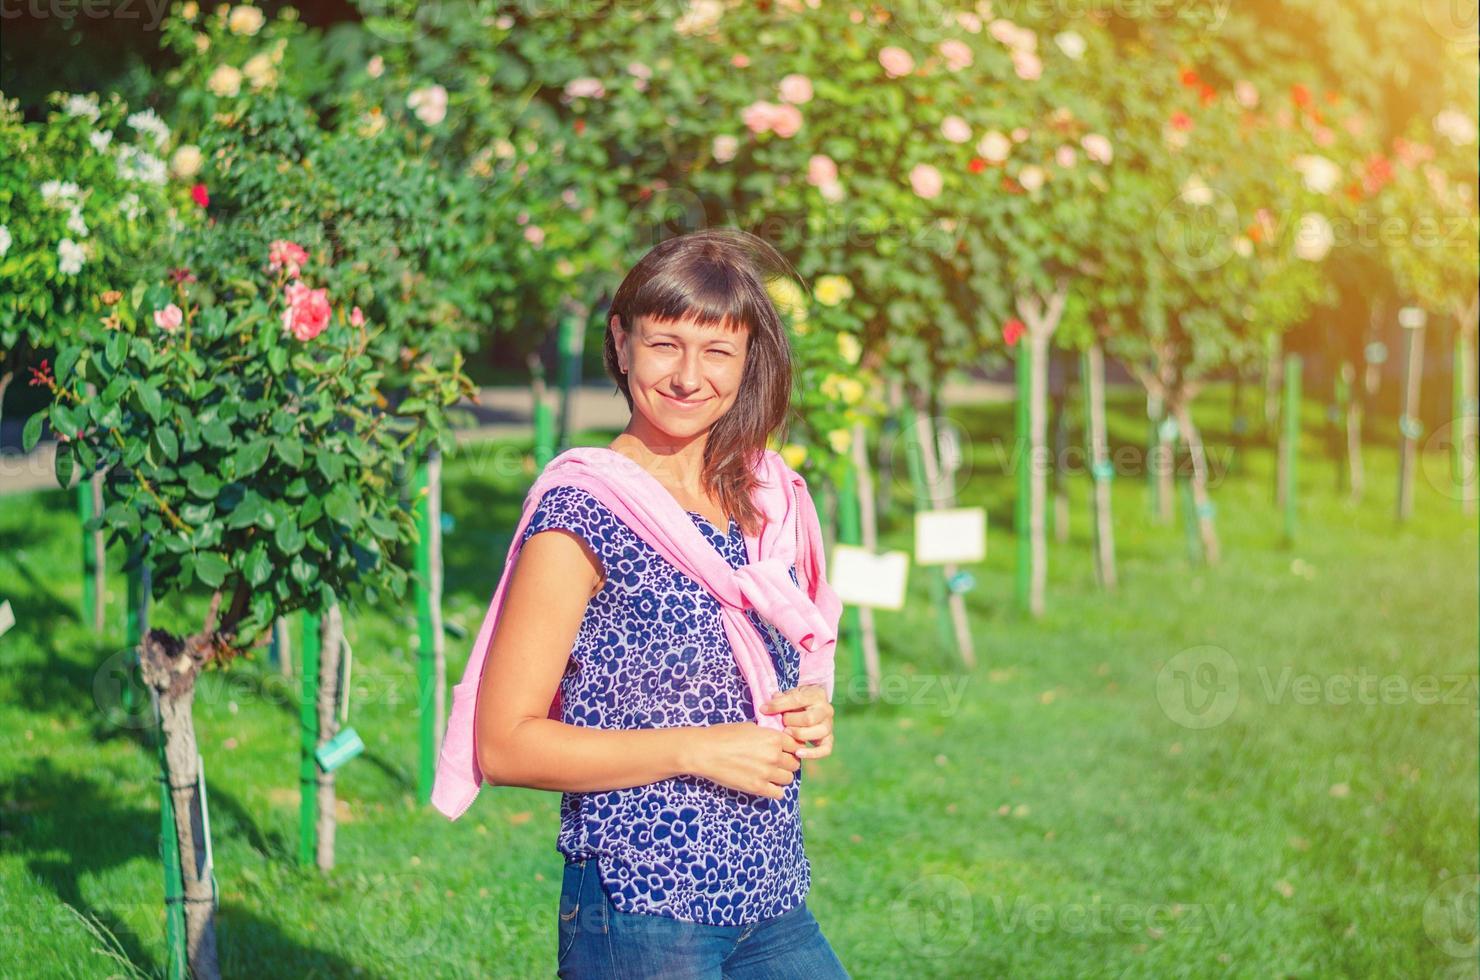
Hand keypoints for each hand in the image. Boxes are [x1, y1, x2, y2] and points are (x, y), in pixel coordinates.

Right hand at [683, 723, 801, 799]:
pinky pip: (779, 793)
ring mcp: (767, 773)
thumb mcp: (750, 727)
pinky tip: (766, 785)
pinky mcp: (757, 788)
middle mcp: (774, 755)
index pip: (796, 745)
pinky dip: (775, 790)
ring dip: (781, 776)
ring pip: (789, 778)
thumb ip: (768, 735)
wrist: (705, 751)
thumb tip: (779, 740)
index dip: (791, 748)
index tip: (785, 750)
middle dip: (787, 763)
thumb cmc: (724, 735)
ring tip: (770, 774)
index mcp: (774, 737)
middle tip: (776, 763)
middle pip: (794, 763)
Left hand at [760, 685, 833, 760]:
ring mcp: (829, 725)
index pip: (797, 700)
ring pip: (818, 732)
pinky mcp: (829, 739)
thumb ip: (779, 700)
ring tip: (787, 734)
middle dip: (791, 722)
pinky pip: (825, 749)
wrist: (812, 705)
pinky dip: (812, 753)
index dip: (779, 705)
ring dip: (799, 735)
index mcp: (816, 695)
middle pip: (809, 719)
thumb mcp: (789, 695)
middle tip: (782, 723)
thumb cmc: (797, 701)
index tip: (764, 709)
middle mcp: (826, 710)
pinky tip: (798, 753)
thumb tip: (766, 708)